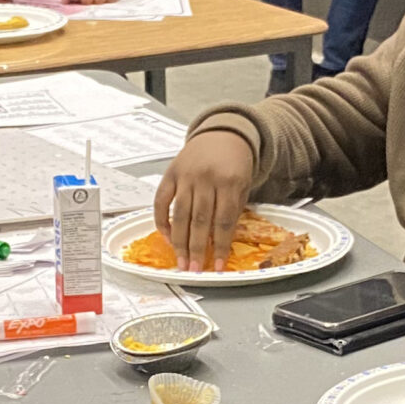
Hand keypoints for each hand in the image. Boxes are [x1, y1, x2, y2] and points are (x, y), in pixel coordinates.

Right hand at [154, 130, 254, 271]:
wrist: (223, 135)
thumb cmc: (235, 163)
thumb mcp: (243, 185)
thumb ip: (231, 211)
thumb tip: (217, 242)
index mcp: (229, 181)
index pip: (223, 221)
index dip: (219, 246)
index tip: (216, 265)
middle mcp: (206, 178)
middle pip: (200, 221)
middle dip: (196, 249)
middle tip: (193, 269)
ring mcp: (186, 176)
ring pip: (180, 214)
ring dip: (179, 241)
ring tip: (180, 260)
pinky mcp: (171, 174)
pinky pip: (162, 201)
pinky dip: (162, 220)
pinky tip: (167, 236)